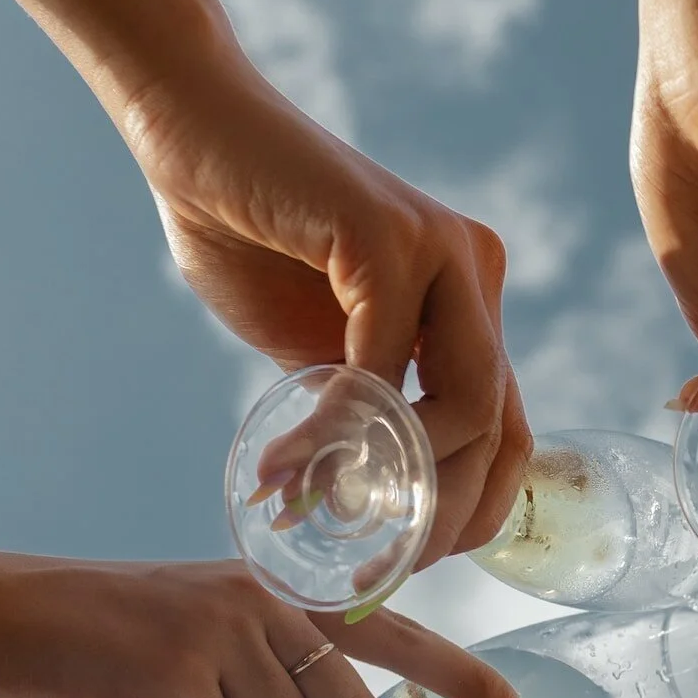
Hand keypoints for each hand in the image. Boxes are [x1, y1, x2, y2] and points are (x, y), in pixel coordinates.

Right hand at [116, 63, 526, 562]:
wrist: (190, 134)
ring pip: (466, 405)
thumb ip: (359, 411)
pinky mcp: (392, 237)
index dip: (471, 507)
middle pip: (501, 428)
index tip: (414, 560)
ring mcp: (445, 252)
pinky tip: (291, 461)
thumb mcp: (320, 350)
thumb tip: (366, 505)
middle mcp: (476, 273)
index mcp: (471, 302)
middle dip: (446, 511)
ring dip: (398, 479)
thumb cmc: (245, 236)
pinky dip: (338, 429)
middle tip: (382, 563)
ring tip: (327, 509)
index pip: (508, 427)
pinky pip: (383, 368)